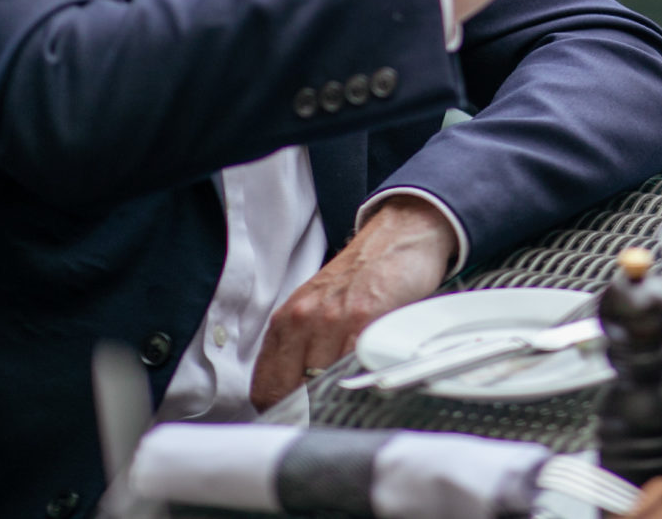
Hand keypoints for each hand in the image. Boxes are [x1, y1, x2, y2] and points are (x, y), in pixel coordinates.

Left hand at [250, 195, 458, 410]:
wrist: (395, 238)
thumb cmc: (359, 279)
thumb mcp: (316, 310)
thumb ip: (301, 350)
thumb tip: (300, 403)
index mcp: (285, 323)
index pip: (266, 389)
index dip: (284, 414)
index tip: (302, 422)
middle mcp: (302, 320)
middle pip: (293, 393)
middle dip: (312, 413)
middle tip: (331, 418)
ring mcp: (332, 319)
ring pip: (323, 384)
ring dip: (339, 400)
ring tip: (354, 401)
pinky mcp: (365, 317)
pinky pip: (355, 366)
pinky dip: (362, 381)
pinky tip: (371, 378)